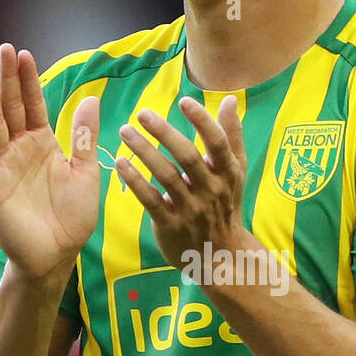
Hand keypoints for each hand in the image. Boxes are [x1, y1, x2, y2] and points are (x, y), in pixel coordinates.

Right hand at [0, 44, 100, 280]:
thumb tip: (91, 98)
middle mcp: (19, 150)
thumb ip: (84, 137)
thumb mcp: (85, 173)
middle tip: (5, 49)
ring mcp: (2, 166)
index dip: (28, 80)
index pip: (33, 105)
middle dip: (7, 79)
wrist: (56, 256)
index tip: (25, 54)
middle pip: (10, 107)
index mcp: (42, 144)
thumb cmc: (71, 218)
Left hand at [115, 94, 248, 269]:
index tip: (184, 100)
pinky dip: (135, 182)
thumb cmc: (226, 205)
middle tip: (142, 113)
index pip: (217, 143)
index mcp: (228, 174)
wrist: (221, 256)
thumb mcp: (235, 172)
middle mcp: (211, 190)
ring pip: (166, 176)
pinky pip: (151, 201)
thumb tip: (229, 100)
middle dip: (164, 132)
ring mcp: (191, 210)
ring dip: (144, 151)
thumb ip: (231, 135)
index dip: (202, 121)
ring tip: (125, 131)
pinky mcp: (171, 225)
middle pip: (187, 157)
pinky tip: (120, 164)